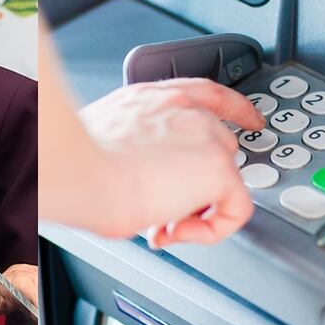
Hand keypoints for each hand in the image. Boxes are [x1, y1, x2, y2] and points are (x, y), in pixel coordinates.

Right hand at [79, 77, 264, 247]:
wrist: (80, 172)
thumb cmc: (76, 162)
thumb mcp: (105, 141)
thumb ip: (131, 148)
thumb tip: (131, 177)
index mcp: (152, 97)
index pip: (207, 94)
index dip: (235, 108)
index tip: (249, 120)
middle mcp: (183, 109)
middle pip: (219, 147)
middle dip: (195, 185)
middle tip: (162, 211)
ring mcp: (204, 135)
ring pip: (226, 180)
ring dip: (197, 209)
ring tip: (162, 223)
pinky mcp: (218, 168)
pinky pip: (235, 210)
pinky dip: (209, 231)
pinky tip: (176, 231)